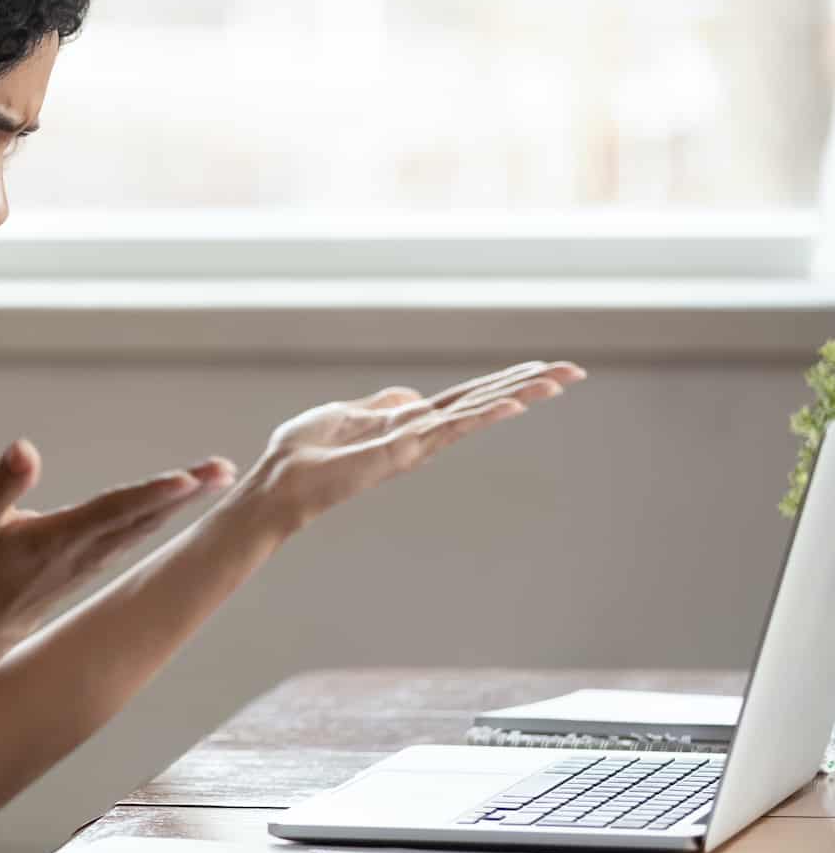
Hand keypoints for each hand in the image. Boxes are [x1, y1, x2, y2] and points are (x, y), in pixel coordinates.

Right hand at [0, 439, 237, 645]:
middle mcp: (88, 549)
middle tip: (225, 470)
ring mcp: (97, 558)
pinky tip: (185, 495)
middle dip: (186, 493)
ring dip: (184, 500)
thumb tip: (23, 447)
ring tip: (218, 475)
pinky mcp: (99, 560)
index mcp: (61, 537)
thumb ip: (3, 485)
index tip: (186, 481)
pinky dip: (166, 511)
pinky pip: (140, 531)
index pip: (113, 510)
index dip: (150, 495)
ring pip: (148, 524)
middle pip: (145, 516)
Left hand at [235, 360, 586, 537]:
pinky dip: (480, 416)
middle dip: (526, 387)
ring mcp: (414, 444)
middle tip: (574, 372)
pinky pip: (448, 429)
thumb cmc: (303, 452)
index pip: (465, 398)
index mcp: (407, 422)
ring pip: (475, 413)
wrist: (279, 482)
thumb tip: (411, 396)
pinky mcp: (400, 451)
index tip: (540, 369)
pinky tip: (511, 405)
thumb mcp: (344, 413)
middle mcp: (420, 434)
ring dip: (517, 397)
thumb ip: (380, 405)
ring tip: (557, 382)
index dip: (501, 383)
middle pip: (482, 402)